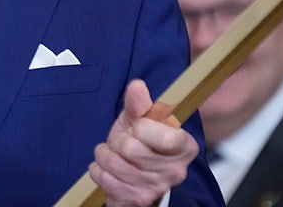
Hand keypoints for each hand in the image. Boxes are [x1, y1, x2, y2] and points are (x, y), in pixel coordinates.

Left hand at [89, 80, 198, 206]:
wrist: (131, 173)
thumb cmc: (140, 143)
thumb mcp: (139, 119)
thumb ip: (139, 103)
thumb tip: (137, 86)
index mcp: (184, 146)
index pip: (165, 137)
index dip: (142, 127)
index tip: (139, 127)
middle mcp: (176, 171)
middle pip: (132, 149)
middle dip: (118, 140)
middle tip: (122, 142)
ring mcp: (156, 188)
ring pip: (115, 164)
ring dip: (104, 154)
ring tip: (111, 153)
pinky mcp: (137, 200)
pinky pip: (105, 179)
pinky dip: (98, 169)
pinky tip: (106, 167)